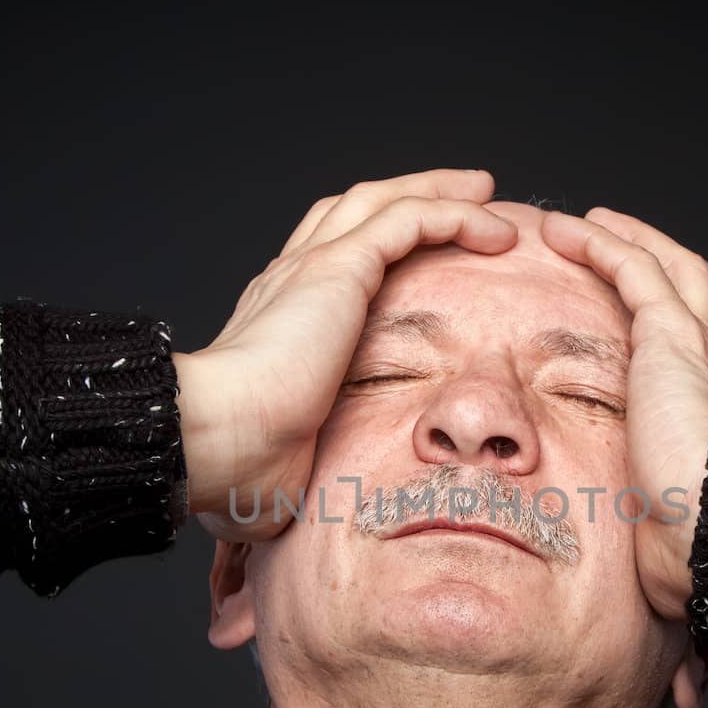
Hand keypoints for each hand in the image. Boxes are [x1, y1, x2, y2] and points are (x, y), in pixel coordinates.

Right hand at [175, 170, 517, 540]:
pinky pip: (410, 219)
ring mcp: (314, 268)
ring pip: (385, 200)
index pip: (327, 260)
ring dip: (439, 192)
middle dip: (411, 197)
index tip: (417, 261)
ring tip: (485, 194)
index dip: (374, 249)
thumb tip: (289, 516)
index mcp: (277, 318)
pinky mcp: (340, 269)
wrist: (213, 440)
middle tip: (463, 198)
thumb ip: (296, 470)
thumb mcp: (280, 464)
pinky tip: (493, 227)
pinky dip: (454, 214)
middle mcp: (292, 279)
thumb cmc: (234, 467)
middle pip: (356, 212)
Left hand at [540, 207, 707, 620]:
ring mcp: (698, 351)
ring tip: (578, 228)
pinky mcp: (670, 337)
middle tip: (605, 258)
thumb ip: (685, 624)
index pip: (703, 366)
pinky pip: (636, 270)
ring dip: (627, 245)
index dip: (672, 342)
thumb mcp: (688, 585)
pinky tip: (569, 229)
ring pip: (670, 271)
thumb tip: (688, 699)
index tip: (635, 338)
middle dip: (652, 275)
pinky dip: (607, 244)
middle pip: (693, 303)